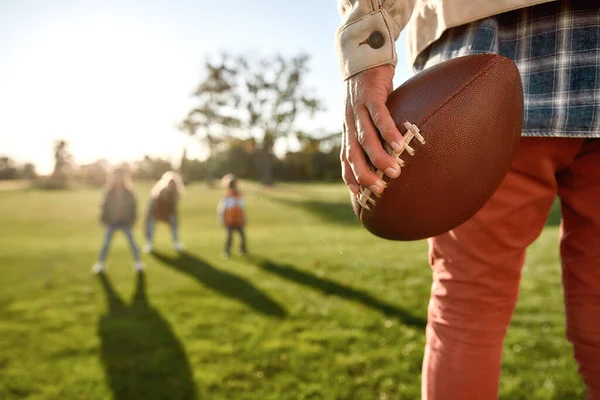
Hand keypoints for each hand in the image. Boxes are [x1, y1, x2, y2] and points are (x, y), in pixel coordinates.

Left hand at [341, 65, 403, 194]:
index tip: (359, 195)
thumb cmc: (370, 89)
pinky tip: (398, 144)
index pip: (345, 158)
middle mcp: (349, 122)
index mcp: (348, 128)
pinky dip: (388, 132)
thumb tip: (390, 150)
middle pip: (353, 154)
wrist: (364, 55)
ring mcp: (358, 109)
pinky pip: (379, 117)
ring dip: (379, 157)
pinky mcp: (371, 96)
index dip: (350, 176)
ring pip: (366, 138)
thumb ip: (374, 131)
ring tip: (394, 171)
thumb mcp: (366, 113)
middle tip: (379, 190)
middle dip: (364, 174)